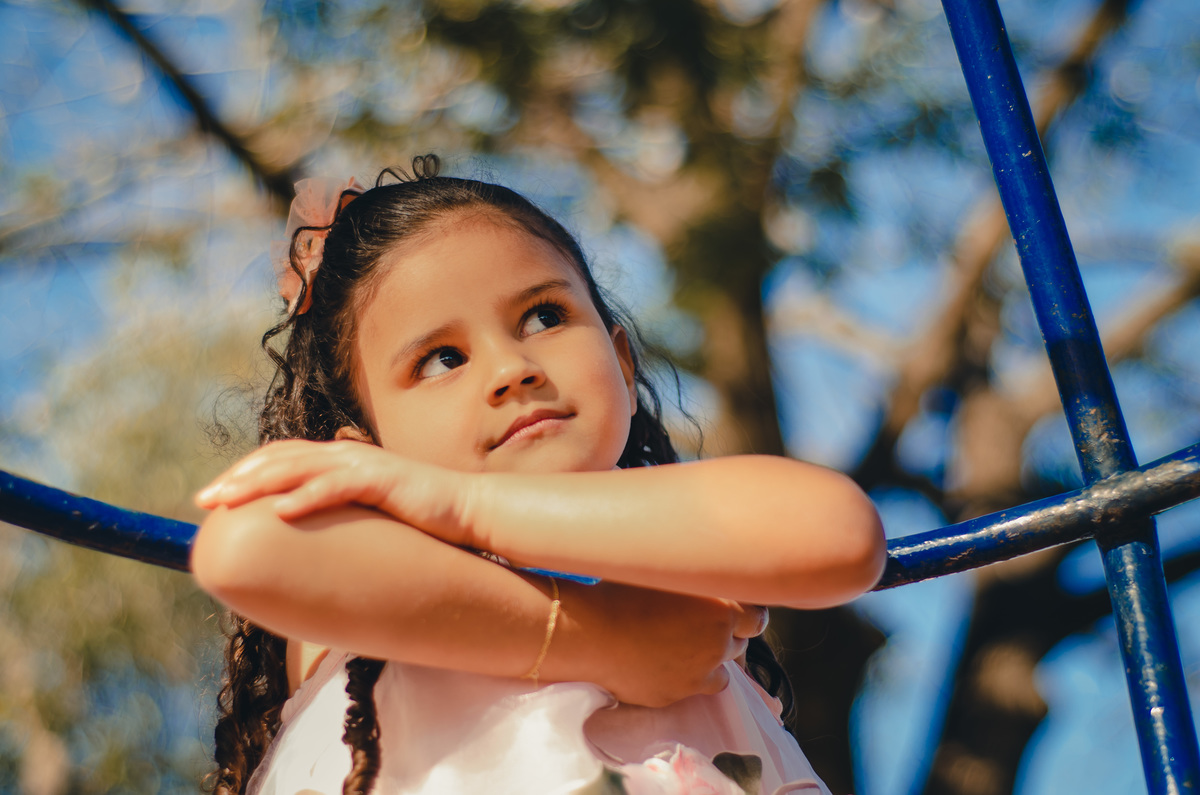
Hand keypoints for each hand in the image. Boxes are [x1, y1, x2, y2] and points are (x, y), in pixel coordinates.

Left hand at [195, 440, 470, 538]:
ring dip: (259, 482)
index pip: (281, 457)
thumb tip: (309, 556)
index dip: (244, 472)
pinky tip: (281, 512)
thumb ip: (341, 523)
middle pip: (280, 457)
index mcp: (342, 462)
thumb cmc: (422, 522)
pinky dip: (307, 496)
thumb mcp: (370, 520)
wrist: (469, 511)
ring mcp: (365, 464)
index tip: (212, 497)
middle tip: (205, 501)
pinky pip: (338, 485)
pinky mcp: (384, 479)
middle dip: (238, 476)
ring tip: (228, 502)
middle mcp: (347, 455)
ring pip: (300, 465)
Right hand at [553, 580, 767, 707]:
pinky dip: (693, 677)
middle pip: (741, 641)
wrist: (589, 632)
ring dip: (713, 657)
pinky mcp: (679, 694)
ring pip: (724, 668)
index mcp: (721, 606)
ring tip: (684, 645)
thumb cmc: (621, 590)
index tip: (731, 607)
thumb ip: (696, 575)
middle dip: (727, 633)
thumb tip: (708, 568)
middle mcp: (718, 641)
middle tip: (700, 623)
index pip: (757, 615)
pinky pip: (699, 688)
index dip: (744, 611)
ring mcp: (700, 672)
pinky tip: (671, 663)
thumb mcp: (665, 570)